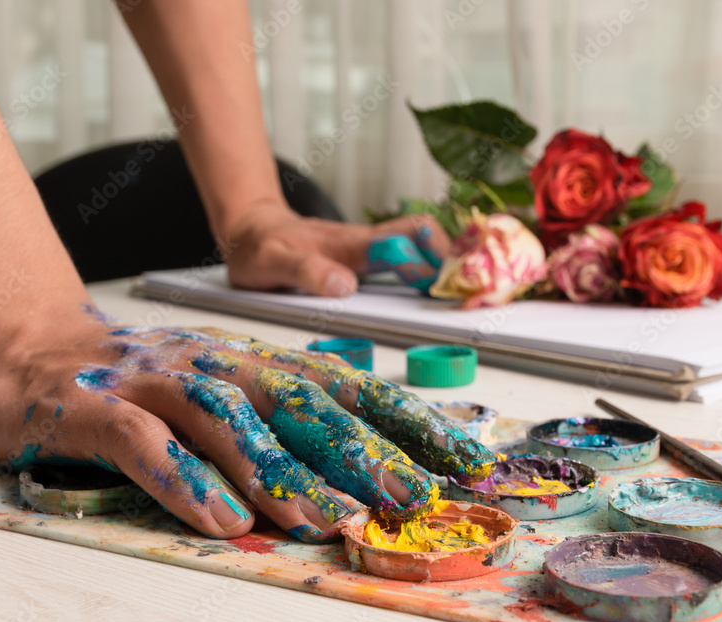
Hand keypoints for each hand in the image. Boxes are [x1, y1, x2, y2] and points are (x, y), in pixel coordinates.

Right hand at [0, 314, 494, 542]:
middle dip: (360, 449)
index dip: (404, 420)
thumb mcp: (222, 393)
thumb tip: (359, 481)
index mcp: (252, 361)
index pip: (343, 388)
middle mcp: (214, 362)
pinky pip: (143, 441)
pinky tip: (221, 520)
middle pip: (297, 401)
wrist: (30, 352)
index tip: (462, 459)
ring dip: (279, 470)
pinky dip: (183, 478)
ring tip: (329, 519)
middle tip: (412, 497)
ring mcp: (155, 379)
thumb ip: (279, 424)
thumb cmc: (144, 386)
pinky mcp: (96, 405)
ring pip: (226, 418)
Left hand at [220, 202, 450, 295]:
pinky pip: (403, 257)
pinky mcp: (363, 258)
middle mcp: (366, 243)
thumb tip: (347, 287)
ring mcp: (367, 249)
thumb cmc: (261, 247)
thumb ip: (308, 273)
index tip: (453, 281)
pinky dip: (425, 268)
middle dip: (453, 256)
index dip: (433, 257)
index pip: (406, 239)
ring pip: (417, 245)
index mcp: (352, 244)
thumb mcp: (274, 263)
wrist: (248, 229)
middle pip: (424, 236)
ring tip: (464, 291)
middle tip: (473, 287)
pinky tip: (434, 286)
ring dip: (443, 263)